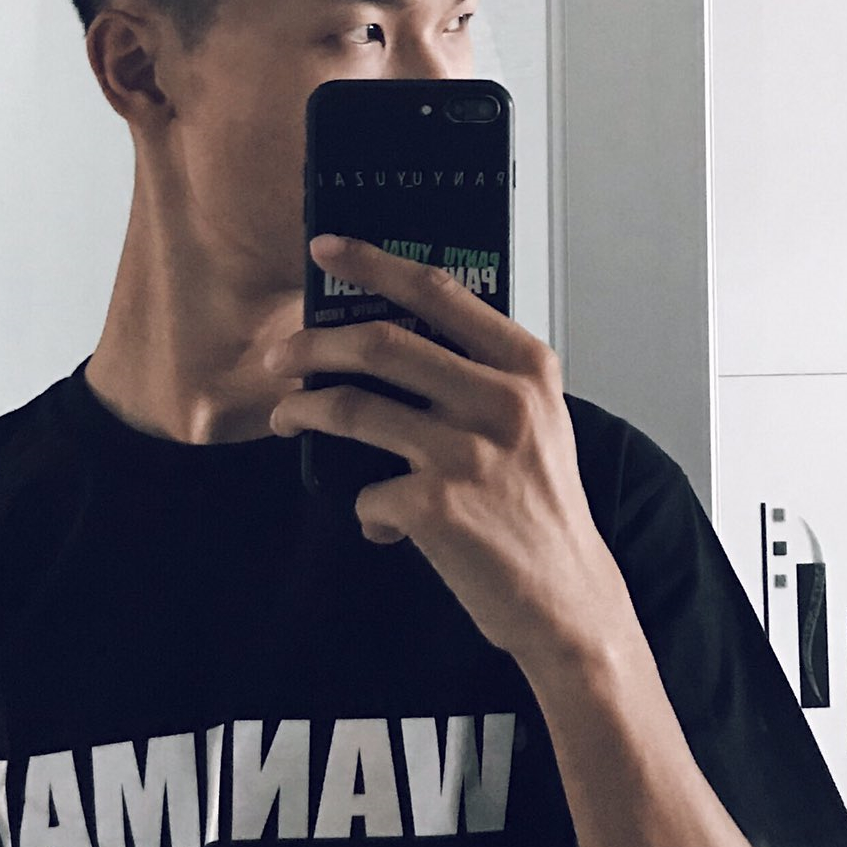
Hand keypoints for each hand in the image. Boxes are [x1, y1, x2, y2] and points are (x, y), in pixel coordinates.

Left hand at [265, 234, 634, 677]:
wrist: (566, 596)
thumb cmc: (540, 507)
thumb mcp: (533, 421)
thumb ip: (481, 375)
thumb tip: (391, 340)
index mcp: (526, 368)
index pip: (438, 291)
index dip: (373, 263)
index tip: (328, 250)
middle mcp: (501, 401)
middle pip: (380, 342)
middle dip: (312, 345)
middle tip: (280, 357)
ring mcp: (467, 452)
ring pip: (353, 407)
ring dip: (303, 411)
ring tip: (288, 418)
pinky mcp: (437, 506)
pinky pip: (364, 491)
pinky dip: (363, 507)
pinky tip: (381, 519)